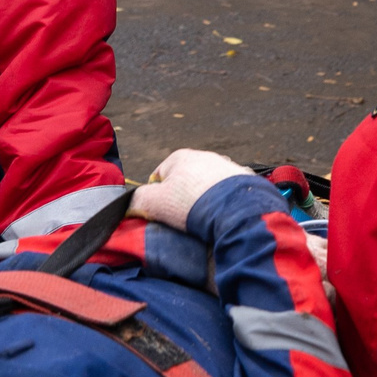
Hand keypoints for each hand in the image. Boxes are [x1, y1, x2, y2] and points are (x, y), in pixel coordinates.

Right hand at [131, 148, 250, 230]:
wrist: (235, 209)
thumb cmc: (189, 203)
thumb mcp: (152, 202)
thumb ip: (137, 200)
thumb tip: (130, 204)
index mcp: (180, 157)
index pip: (159, 176)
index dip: (156, 197)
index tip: (162, 213)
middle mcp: (204, 156)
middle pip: (185, 181)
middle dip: (182, 198)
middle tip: (183, 219)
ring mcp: (227, 166)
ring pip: (207, 186)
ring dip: (204, 200)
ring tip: (205, 220)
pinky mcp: (245, 180)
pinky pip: (228, 193)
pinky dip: (224, 203)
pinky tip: (223, 216)